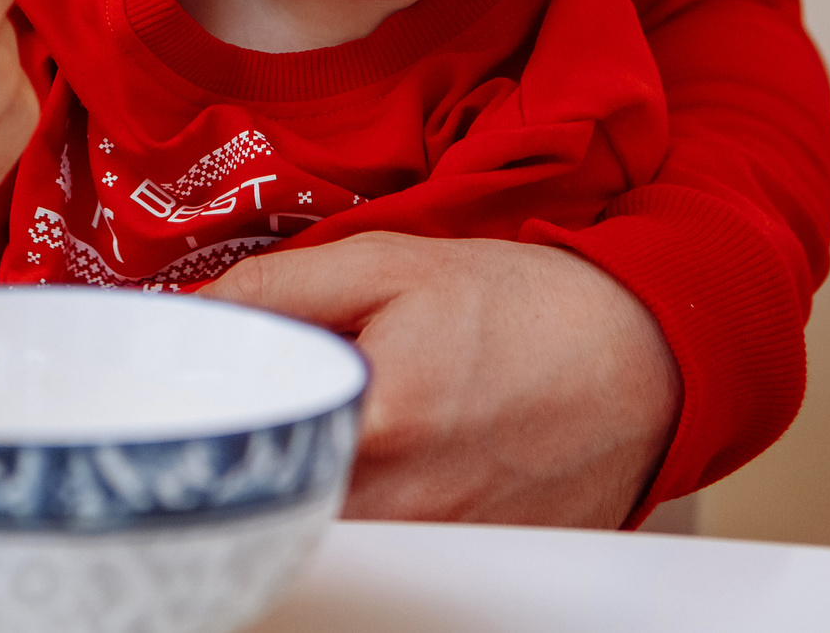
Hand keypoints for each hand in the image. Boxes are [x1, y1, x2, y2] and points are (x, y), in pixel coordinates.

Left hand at [203, 233, 679, 525]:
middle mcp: (408, 505)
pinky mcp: (467, 567)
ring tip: (318, 439)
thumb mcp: (386, 264)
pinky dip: (362, 517)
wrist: (640, 356)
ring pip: (328, 536)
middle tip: (254, 420)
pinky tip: (374, 472)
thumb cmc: (520, 306)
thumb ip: (275, 291)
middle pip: (283, 506)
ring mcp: (440, 548)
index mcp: (376, 421)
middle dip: (256, 464)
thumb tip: (189, 319)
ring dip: (306, 493)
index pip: (245, 454)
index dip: (210, 433)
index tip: (191, 411)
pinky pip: (385, 554)